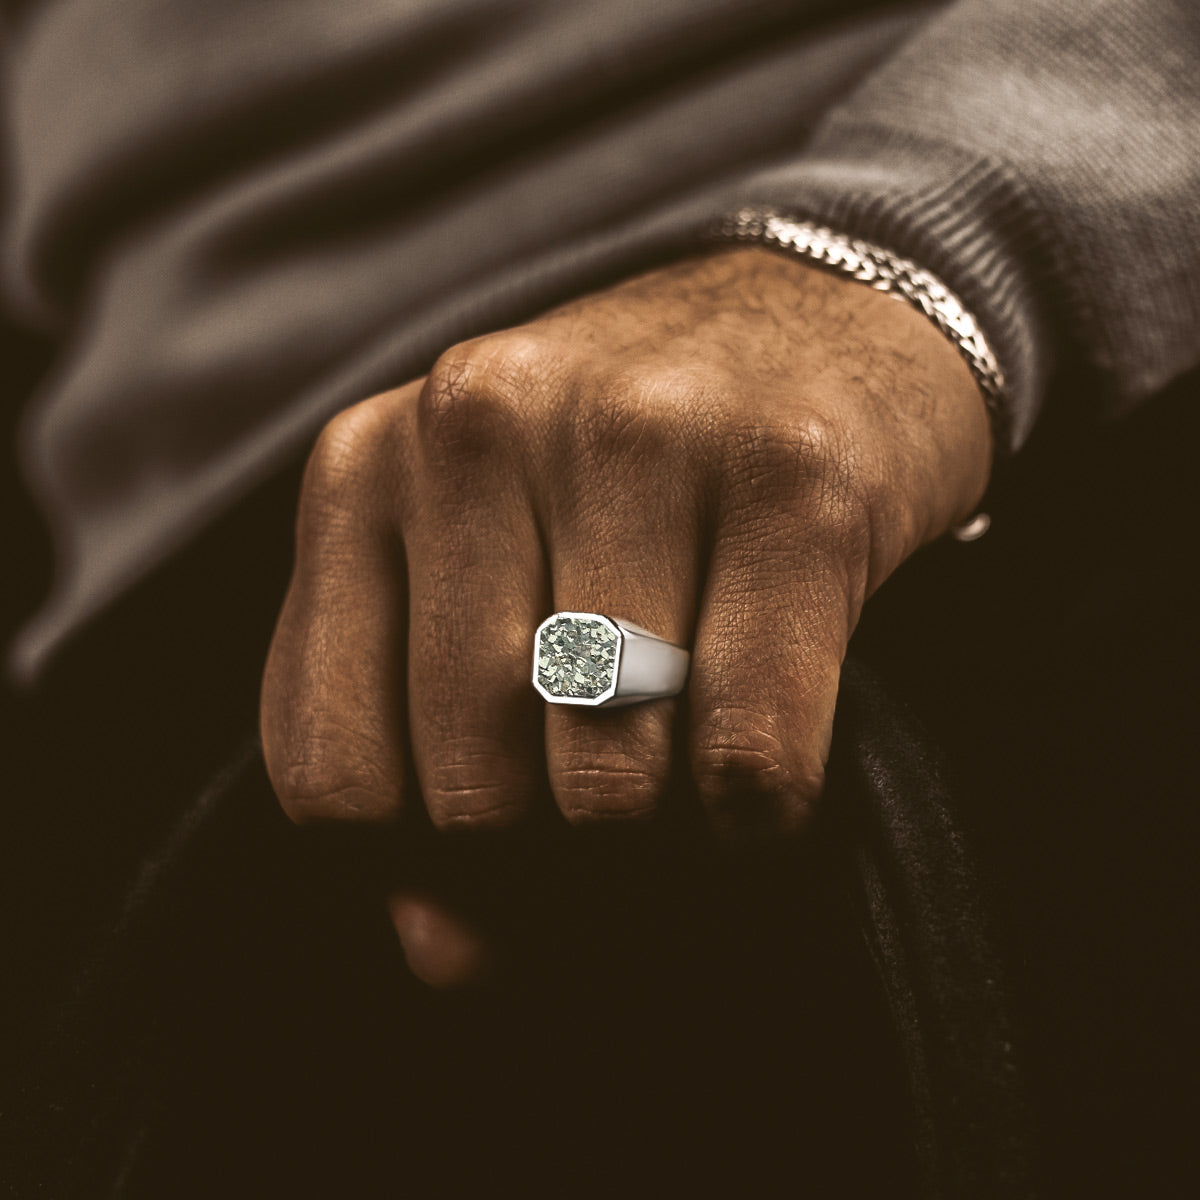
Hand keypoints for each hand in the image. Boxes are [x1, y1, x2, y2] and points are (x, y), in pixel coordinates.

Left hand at [260, 246, 990, 985]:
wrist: (822, 313)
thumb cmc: (635, 477)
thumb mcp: (486, 578)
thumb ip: (423, 759)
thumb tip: (443, 954)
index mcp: (367, 467)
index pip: (330, 775)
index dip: (418, 864)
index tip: (507, 844)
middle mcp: (481, 426)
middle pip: (471, 789)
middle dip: (554, 849)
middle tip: (616, 807)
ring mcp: (638, 437)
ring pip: (608, 779)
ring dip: (659, 829)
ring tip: (684, 768)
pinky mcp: (792, 477)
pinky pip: (746, 754)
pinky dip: (755, 817)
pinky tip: (759, 775)